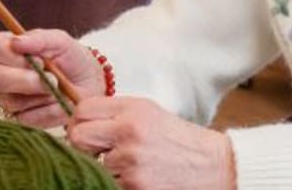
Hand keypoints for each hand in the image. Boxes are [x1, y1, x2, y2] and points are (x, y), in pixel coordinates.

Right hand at [0, 28, 104, 127]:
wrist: (91, 84)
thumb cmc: (72, 59)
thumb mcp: (61, 41)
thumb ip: (39, 39)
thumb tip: (16, 42)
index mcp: (8, 51)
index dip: (7, 53)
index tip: (34, 56)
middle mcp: (3, 75)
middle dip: (26, 79)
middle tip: (51, 77)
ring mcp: (9, 99)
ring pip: (11, 101)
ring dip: (41, 94)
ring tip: (59, 87)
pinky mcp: (21, 120)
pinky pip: (27, 118)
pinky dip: (48, 110)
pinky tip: (58, 102)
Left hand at [67, 96, 235, 189]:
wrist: (214, 167)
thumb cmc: (180, 142)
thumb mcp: (149, 113)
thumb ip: (115, 114)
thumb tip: (80, 121)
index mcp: (132, 109)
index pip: (82, 109)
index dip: (79, 122)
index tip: (87, 130)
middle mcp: (128, 131)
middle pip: (77, 136)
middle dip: (82, 147)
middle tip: (97, 152)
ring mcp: (130, 161)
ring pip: (90, 166)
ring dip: (103, 170)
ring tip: (128, 168)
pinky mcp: (133, 187)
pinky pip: (106, 185)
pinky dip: (117, 185)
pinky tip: (136, 180)